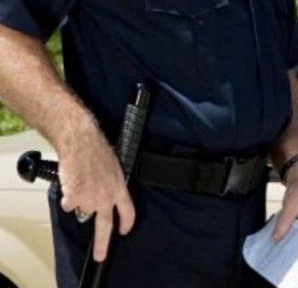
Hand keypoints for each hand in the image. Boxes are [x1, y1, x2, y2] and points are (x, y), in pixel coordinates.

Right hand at [57, 121, 134, 260]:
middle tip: (100, 255)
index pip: (128, 212)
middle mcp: (106, 198)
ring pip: (82, 210)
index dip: (127, 223)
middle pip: (105, 226)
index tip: (124, 231)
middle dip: (103, 243)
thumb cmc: (97, 150)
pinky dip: (68, 195)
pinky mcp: (74, 198)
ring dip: (80, 201)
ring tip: (81, 183)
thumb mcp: (114, 169)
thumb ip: (112, 186)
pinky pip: (68, 204)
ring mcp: (89, 200)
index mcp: (120, 189)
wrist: (81, 143)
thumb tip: (107, 195)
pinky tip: (71, 181)